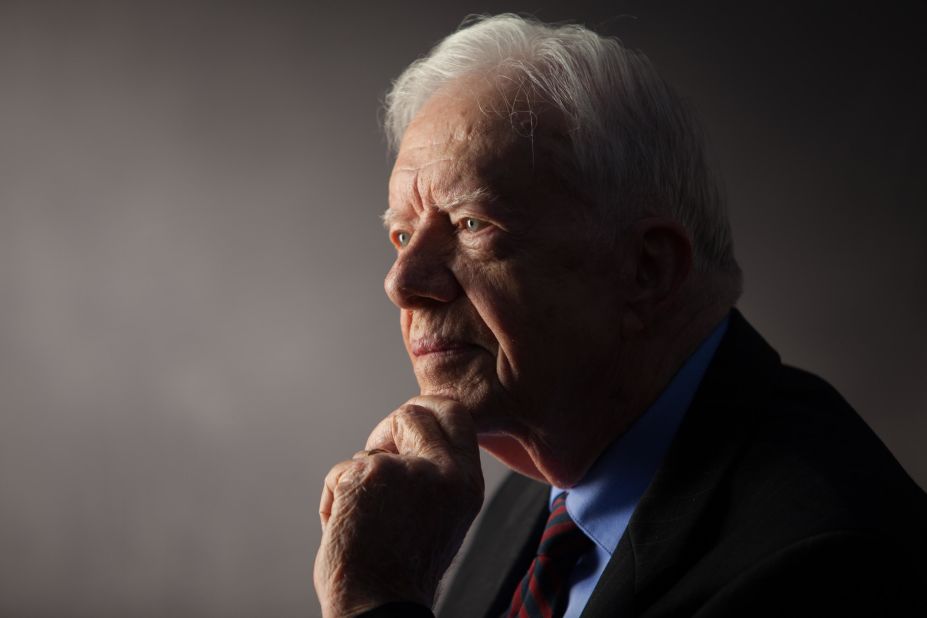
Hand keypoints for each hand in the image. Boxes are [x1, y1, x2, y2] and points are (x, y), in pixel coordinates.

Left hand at [314, 396, 483, 616]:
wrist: (378, 606)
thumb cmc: (403, 570)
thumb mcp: (442, 515)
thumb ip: (435, 474)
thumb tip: (405, 434)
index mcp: (467, 483)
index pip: (455, 413)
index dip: (425, 413)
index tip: (405, 430)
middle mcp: (445, 472)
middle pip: (415, 411)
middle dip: (390, 425)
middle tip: (376, 454)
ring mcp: (408, 471)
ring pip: (370, 448)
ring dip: (357, 477)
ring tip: (362, 518)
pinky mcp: (368, 476)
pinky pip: (341, 471)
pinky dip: (334, 498)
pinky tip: (344, 527)